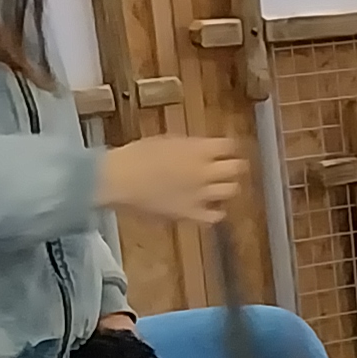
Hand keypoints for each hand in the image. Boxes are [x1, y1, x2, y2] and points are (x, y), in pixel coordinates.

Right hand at [97, 134, 246, 228]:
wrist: (119, 179)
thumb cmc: (137, 155)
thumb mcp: (167, 141)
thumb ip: (190, 147)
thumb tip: (202, 150)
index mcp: (199, 149)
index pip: (230, 146)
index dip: (231, 147)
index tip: (229, 148)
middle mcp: (205, 171)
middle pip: (237, 168)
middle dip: (235, 166)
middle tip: (230, 167)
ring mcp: (200, 194)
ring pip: (231, 191)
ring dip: (227, 187)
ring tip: (220, 186)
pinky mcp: (190, 214)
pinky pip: (214, 216)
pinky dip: (216, 212)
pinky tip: (211, 208)